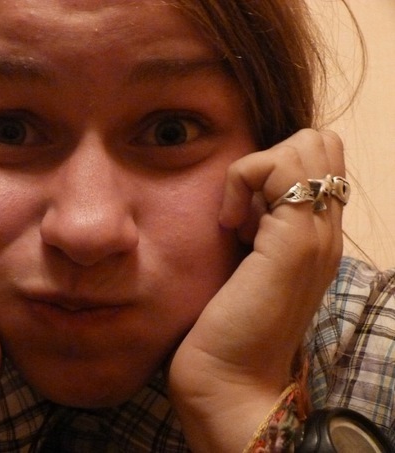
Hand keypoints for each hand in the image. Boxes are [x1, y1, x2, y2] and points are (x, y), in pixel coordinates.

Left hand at [168, 129, 344, 450]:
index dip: (274, 168)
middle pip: (318, 141)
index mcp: (315, 235)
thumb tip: (242, 199)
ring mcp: (316, 233)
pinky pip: (275, 166)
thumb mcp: (245, 266)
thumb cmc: (225, 328)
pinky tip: (229, 229)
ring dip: (256, 171)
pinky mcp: (292, 240)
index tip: (243, 215)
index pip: (319, 156)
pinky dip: (241, 182)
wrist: (227, 382)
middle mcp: (326, 230)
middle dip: (270, 160)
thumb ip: (257, 229)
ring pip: (305, 143)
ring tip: (238, 223)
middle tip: (244, 212)